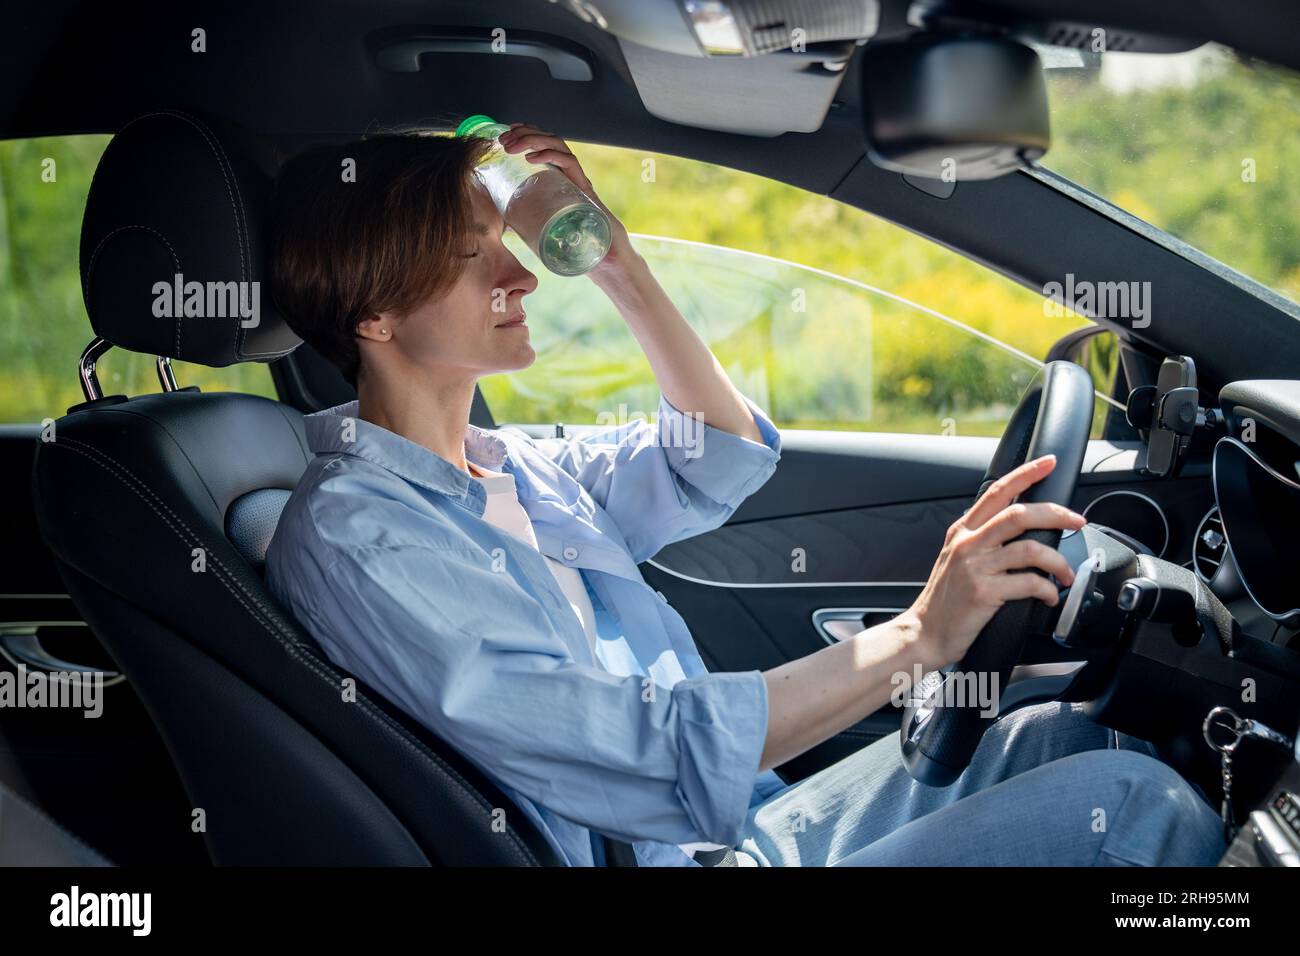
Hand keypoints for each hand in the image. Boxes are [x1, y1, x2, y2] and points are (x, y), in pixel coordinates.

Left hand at [496, 122, 634, 271]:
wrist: (606, 256)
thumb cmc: (579, 244)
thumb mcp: (546, 228)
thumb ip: (529, 223)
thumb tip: (504, 225)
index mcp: (560, 177)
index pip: (543, 144)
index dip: (524, 133)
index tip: (505, 133)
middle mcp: (570, 173)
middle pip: (548, 139)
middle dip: (523, 133)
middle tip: (503, 139)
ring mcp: (578, 179)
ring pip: (557, 144)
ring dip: (532, 140)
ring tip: (512, 146)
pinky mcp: (585, 188)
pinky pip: (568, 162)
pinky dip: (548, 156)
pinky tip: (530, 159)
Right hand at [907, 454, 1086, 669]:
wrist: (926, 632)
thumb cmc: (946, 600)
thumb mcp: (957, 558)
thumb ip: (982, 539)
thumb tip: (1022, 529)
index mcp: (963, 531)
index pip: (997, 492)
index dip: (1025, 474)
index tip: (1048, 463)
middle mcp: (967, 543)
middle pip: (1018, 514)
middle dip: (1055, 514)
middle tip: (1077, 521)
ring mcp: (974, 567)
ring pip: (1029, 549)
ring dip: (1058, 562)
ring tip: (1066, 575)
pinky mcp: (983, 592)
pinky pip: (1028, 584)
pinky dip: (1047, 591)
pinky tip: (1049, 598)